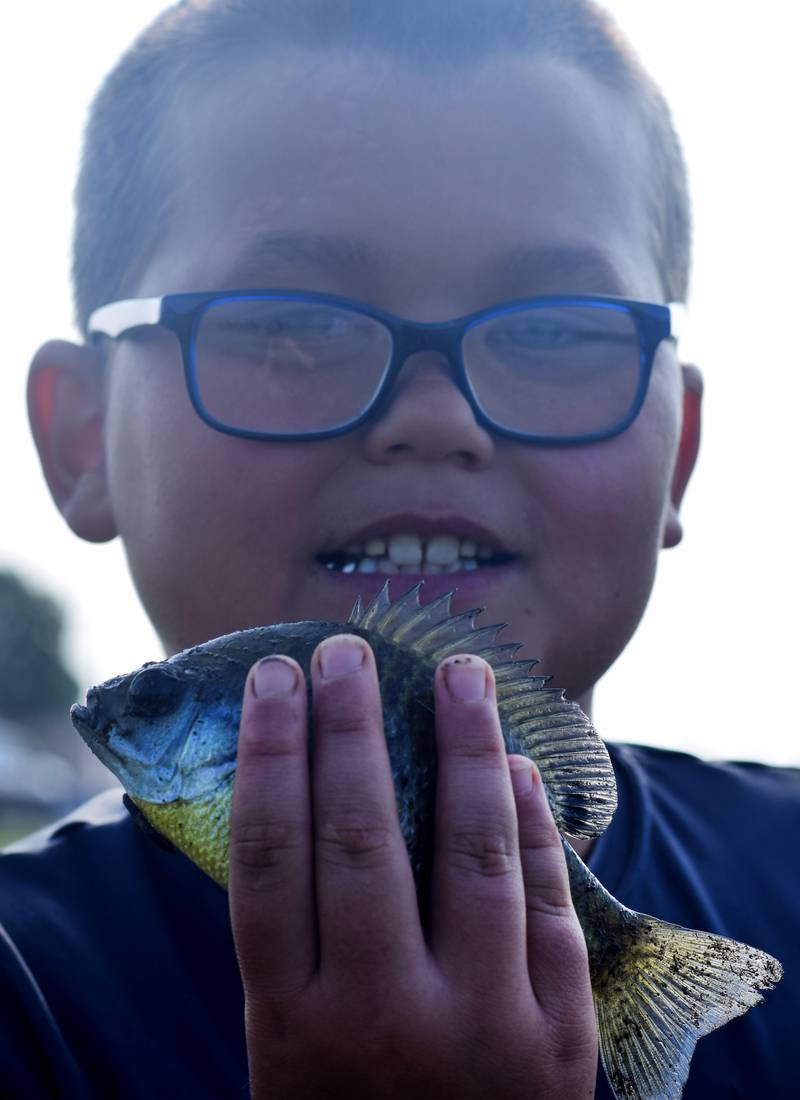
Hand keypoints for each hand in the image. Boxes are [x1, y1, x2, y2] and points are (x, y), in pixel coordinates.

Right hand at [229, 634, 597, 1098]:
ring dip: (466, 750)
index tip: (276, 680)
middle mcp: (382, 1022)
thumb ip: (298, 945)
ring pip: (470, 856)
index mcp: (293, 1027)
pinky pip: (546, 909)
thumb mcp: (291, 1052)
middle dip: (352, 730)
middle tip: (349, 651)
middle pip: (360, 841)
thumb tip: (302, 794)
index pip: (268, 859)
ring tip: (461, 673)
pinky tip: (517, 768)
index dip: (271, 755)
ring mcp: (480, 1032)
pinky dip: (534, 829)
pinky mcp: (559, 1042)